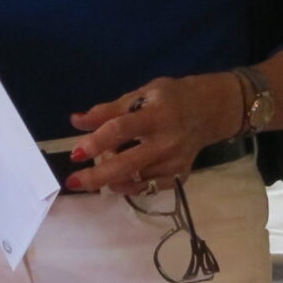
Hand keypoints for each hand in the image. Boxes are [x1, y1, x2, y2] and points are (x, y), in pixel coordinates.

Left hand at [62, 73, 245, 194]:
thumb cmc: (169, 98)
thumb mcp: (140, 94)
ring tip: (100, 170)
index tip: (75, 154)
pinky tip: (117, 181)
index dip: (96, 141)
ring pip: (137, 179)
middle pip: (128, 163)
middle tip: (73, 182)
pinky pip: (149, 188)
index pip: (121, 129)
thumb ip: (108, 110)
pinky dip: (130, 187)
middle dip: (98, 175)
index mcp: (156, 115)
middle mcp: (167, 141)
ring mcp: (176, 162)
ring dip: (111, 178)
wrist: (209, 111)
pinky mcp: (180, 175)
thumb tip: (76, 121)